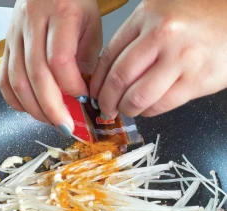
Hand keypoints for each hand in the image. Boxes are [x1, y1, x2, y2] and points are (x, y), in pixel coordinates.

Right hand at [0, 0, 101, 135]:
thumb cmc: (74, 2)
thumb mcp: (91, 24)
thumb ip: (88, 58)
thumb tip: (81, 94)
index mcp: (60, 13)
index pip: (60, 60)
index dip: (72, 86)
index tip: (83, 99)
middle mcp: (32, 23)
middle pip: (36, 75)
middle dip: (52, 108)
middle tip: (65, 126)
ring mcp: (14, 35)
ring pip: (17, 80)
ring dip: (34, 108)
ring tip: (50, 120)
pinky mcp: (5, 45)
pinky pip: (4, 78)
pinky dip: (15, 100)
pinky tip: (29, 109)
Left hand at [90, 0, 226, 118]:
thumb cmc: (197, 19)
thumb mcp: (160, 16)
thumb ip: (135, 41)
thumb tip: (110, 76)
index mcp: (147, 17)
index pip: (109, 57)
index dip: (98, 82)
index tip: (95, 94)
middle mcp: (162, 36)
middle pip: (119, 79)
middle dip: (107, 101)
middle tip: (106, 108)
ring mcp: (180, 59)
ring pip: (137, 97)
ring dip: (127, 109)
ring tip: (127, 109)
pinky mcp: (196, 81)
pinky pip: (161, 105)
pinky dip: (148, 111)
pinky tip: (147, 108)